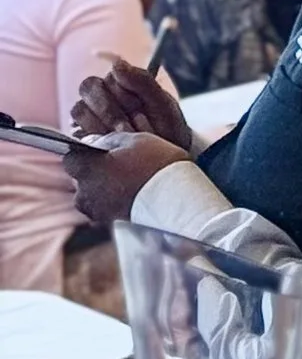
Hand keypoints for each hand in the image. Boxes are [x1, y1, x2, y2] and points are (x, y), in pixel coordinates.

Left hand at [66, 131, 192, 227]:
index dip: (82, 151)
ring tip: (126, 176)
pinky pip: (100, 204)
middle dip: (93, 168)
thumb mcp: (131, 139)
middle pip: (80, 176)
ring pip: (90, 191)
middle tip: (118, 161)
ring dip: (101, 183)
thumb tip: (90, 143)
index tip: (97, 148)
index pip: (70, 157)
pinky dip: (109, 197)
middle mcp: (84, 191)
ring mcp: (94, 208)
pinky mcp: (106, 219)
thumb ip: (105, 140)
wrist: (175, 196)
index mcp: (87, 168)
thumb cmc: (154, 163)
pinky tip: (129, 189)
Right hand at [71, 57, 190, 148]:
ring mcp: (88, 115)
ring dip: (101, 125)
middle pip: (88, 87)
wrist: (163, 157)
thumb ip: (143, 81)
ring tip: (121, 139)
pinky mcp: (80, 136)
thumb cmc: (164, 126)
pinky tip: (109, 147)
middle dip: (109, 110)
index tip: (139, 108)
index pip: (110, 76)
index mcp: (122, 81)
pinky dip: (92, 139)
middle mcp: (101, 94)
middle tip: (127, 129)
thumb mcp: (162, 104)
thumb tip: (117, 63)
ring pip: (79, 109)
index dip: (124, 92)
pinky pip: (73, 132)